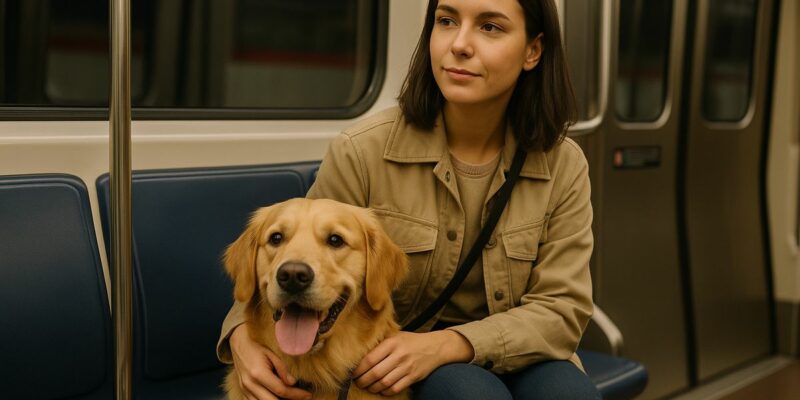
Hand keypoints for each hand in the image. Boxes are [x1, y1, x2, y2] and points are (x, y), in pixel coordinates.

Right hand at [230, 324, 311, 399]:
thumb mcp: (272, 353)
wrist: (239, 343)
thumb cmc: (257, 346)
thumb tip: (293, 383)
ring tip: (292, 399)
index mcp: (258, 373)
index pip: (281, 390)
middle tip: (303, 399)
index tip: (308, 395)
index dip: (296, 394)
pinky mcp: (243, 392)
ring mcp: (245, 390)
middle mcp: (250, 384)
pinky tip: (279, 398)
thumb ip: (282, 368)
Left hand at [352, 330, 473, 395]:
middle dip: (363, 381)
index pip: (370, 359)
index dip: (358, 369)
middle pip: (375, 373)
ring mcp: (407, 367)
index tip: (352, 373)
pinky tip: (381, 390)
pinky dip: (385, 392)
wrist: (434, 347)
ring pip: (384, 383)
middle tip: (358, 382)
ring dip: (372, 388)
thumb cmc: (410, 341)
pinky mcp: (413, 377)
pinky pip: (395, 388)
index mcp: (392, 342)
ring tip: (368, 387)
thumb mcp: (395, 336)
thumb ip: (380, 342)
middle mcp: (399, 354)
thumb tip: (358, 351)